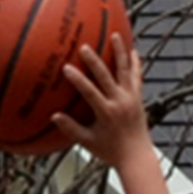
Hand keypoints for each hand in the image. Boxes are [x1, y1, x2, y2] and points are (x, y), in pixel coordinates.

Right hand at [52, 33, 145, 167]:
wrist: (138, 158)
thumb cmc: (111, 152)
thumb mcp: (88, 142)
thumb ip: (72, 129)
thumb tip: (54, 116)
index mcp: (107, 113)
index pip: (90, 92)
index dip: (78, 79)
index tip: (66, 67)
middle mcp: (121, 102)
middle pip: (106, 76)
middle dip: (94, 61)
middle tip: (84, 46)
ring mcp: (131, 99)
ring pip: (125, 71)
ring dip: (120, 52)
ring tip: (115, 35)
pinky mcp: (138, 98)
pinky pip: (137, 77)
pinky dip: (134, 64)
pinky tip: (133, 50)